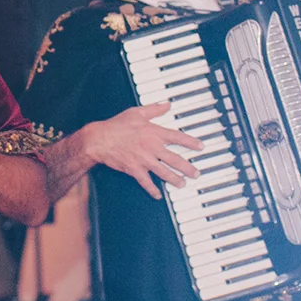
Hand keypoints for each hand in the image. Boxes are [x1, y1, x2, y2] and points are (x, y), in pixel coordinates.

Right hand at [81, 102, 202, 198]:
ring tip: (182, 184)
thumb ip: (153, 109)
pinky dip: (152, 190)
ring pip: (165, 172)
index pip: (178, 138)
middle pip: (175, 159)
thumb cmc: (115, 126)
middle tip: (196, 173)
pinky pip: (146, 182)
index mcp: (154, 133)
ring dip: (175, 179)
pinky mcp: (135, 169)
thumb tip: (166, 104)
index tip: (200, 147)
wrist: (99, 139)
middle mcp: (152, 147)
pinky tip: (158, 195)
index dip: (191, 142)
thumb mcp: (136, 112)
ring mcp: (144, 160)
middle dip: (188, 168)